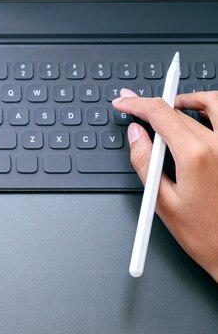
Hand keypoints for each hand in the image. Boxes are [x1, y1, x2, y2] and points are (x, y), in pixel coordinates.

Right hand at [113, 88, 217, 281]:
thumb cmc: (205, 234)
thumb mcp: (161, 201)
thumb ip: (144, 161)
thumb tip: (135, 134)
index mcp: (196, 155)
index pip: (160, 113)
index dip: (137, 103)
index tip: (124, 101)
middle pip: (180, 110)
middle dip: (155, 107)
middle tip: (138, 111)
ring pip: (213, 103)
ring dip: (190, 100)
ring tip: (174, 108)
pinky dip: (213, 111)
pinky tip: (201, 120)